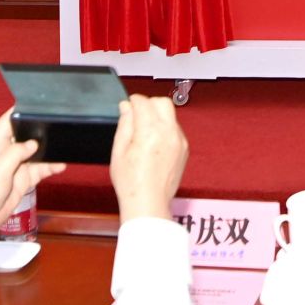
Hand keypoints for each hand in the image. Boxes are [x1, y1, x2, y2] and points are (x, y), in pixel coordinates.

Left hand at [0, 110, 66, 250]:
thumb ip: (16, 153)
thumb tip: (32, 143)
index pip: (6, 122)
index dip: (18, 112)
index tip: (33, 104)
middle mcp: (5, 155)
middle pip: (24, 137)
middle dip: (38, 132)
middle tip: (55, 127)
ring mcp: (14, 168)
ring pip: (35, 154)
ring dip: (47, 152)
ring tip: (62, 147)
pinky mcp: (21, 181)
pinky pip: (39, 170)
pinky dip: (50, 167)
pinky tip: (59, 166)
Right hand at [110, 96, 189, 223]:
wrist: (148, 202)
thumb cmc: (131, 182)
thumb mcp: (118, 151)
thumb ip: (124, 124)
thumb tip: (126, 106)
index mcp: (151, 131)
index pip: (144, 102)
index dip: (133, 101)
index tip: (127, 106)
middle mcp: (169, 132)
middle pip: (162, 102)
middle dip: (148, 104)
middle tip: (136, 115)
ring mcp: (180, 140)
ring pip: (171, 115)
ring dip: (157, 116)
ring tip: (144, 133)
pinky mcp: (185, 148)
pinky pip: (176, 129)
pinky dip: (165, 129)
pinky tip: (154, 143)